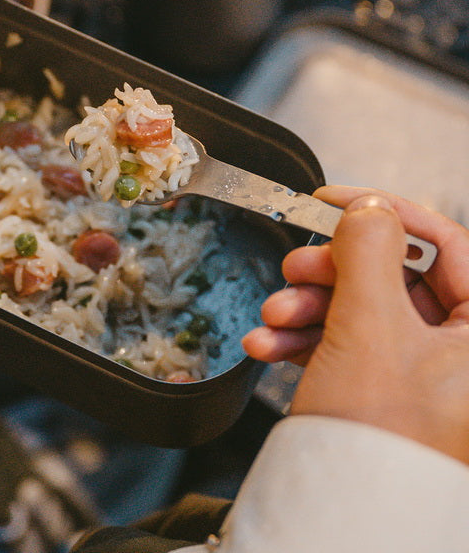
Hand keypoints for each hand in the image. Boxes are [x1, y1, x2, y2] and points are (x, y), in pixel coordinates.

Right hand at [243, 185, 468, 463]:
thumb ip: (367, 253)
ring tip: (273, 317)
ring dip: (308, 308)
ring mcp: (422, 372)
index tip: (336, 199)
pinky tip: (269, 344)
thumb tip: (369, 207)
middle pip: (394, 278)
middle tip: (295, 268)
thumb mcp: (371, 327)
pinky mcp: (385, 389)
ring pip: (363, 311)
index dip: (388, 212)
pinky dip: (306, 341)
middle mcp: (462, 351)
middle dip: (332, 273)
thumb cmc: (380, 437)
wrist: (343, 519)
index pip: (448, 244)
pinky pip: (347, 346)